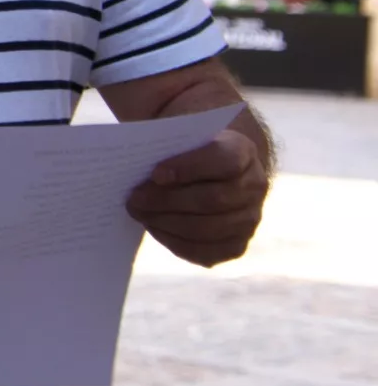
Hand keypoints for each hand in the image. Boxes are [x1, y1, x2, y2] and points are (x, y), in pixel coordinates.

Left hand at [125, 128, 267, 267]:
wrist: (214, 168)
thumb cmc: (189, 147)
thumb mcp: (181, 133)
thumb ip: (162, 138)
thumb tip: (130, 154)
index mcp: (241, 150)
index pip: (222, 160)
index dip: (189, 168)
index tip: (155, 173)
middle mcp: (255, 185)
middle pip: (213, 199)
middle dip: (167, 202)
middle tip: (134, 200)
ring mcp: (250, 218)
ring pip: (209, 228)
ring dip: (168, 223)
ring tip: (139, 213)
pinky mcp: (237, 244)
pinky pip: (208, 252)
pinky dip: (176, 242)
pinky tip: (155, 228)